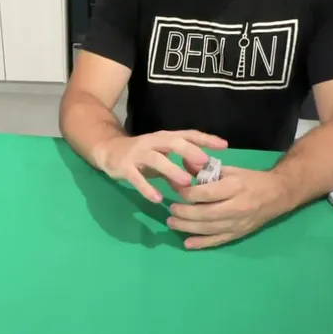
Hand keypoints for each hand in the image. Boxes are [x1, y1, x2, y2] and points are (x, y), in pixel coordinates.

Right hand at [94, 130, 227, 202]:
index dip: (206, 139)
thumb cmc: (141, 155)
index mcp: (165, 138)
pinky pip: (137, 178)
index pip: (188, 134)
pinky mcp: (125, 167)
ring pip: (156, 159)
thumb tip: (199, 182)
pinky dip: (147, 188)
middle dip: (190, 151)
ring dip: (172, 169)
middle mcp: (153, 142)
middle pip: (174, 142)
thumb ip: (179, 168)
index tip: (224, 146)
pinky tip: (156, 198)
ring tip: (185, 183)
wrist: (108, 150)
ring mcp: (138, 153)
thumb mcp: (162, 159)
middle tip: (205, 163)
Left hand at [167, 167, 295, 248]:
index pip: (206, 193)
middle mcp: (237, 206)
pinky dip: (202, 243)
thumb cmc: (252, 179)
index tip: (176, 190)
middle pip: (205, 213)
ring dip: (188, 227)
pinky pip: (218, 240)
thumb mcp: (231, 169)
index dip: (188, 193)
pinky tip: (187, 243)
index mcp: (235, 186)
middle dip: (184, 213)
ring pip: (209, 228)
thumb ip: (208, 169)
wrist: (278, 194)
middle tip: (170, 210)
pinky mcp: (239, 233)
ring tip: (172, 223)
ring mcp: (238, 223)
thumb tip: (185, 164)